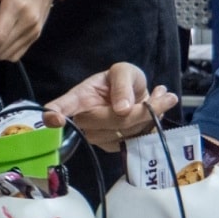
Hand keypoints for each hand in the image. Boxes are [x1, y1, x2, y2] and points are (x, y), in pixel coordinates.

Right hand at [42, 62, 179, 151]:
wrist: (135, 96)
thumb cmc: (122, 80)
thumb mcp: (124, 71)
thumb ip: (122, 84)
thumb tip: (122, 109)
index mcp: (80, 97)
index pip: (63, 107)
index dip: (56, 113)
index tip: (53, 119)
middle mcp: (84, 120)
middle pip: (108, 122)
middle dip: (139, 111)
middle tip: (166, 95)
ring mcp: (98, 136)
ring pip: (126, 133)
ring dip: (151, 116)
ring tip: (163, 97)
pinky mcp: (113, 146)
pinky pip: (136, 140)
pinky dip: (153, 125)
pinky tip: (159, 109)